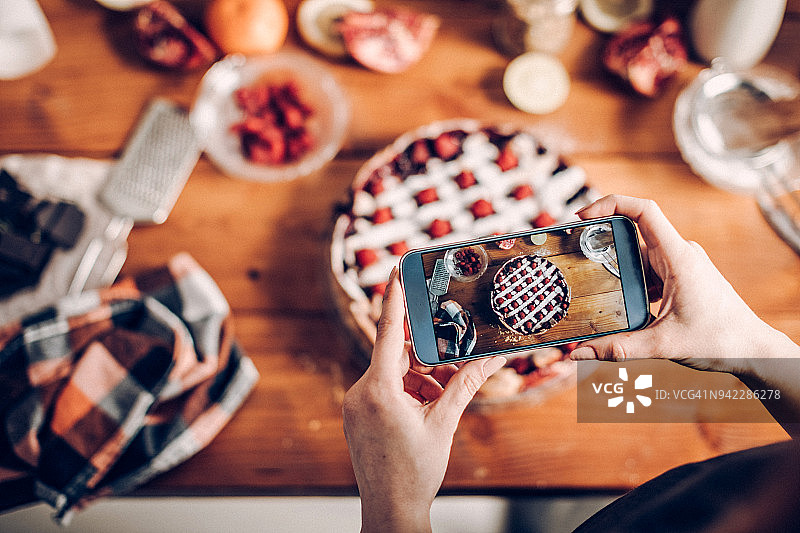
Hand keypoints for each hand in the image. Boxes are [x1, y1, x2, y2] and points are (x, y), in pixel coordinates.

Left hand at [342, 269, 504, 532]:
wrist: (391, 509)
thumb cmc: (414, 471)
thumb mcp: (444, 422)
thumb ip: (466, 384)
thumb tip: (494, 357)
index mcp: (378, 389)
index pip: (388, 332)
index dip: (395, 298)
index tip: (397, 269)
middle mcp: (361, 391)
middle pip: (396, 354)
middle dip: (426, 354)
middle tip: (450, 349)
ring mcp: (357, 403)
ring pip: (393, 372)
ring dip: (421, 378)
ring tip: (442, 397)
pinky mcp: (359, 413)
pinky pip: (386, 387)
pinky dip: (410, 389)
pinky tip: (429, 405)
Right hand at [570, 195, 783, 373]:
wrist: (753, 349)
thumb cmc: (720, 340)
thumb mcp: (663, 345)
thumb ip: (619, 348)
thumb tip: (580, 353)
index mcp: (678, 258)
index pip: (644, 211)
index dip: (611, 204)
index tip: (584, 215)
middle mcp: (679, 254)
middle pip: (633, 234)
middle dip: (603, 243)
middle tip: (576, 255)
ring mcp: (681, 265)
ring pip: (638, 255)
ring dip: (617, 267)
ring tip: (593, 284)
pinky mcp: (680, 277)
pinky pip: (648, 270)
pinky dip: (630, 281)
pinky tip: (619, 301)